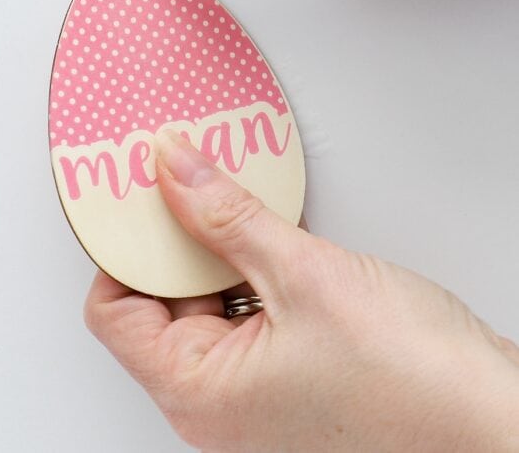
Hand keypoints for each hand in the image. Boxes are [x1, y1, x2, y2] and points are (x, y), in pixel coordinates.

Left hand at [85, 131, 518, 451]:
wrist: (499, 424)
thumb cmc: (418, 384)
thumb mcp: (306, 276)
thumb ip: (227, 216)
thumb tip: (174, 169)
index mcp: (198, 393)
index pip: (113, 311)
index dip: (121, 248)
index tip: (137, 197)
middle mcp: (217, 402)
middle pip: (157, 302)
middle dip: (173, 239)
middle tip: (187, 179)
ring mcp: (253, 392)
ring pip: (205, 302)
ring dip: (216, 248)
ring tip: (232, 198)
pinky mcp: (288, 375)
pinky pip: (246, 310)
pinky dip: (248, 267)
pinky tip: (268, 230)